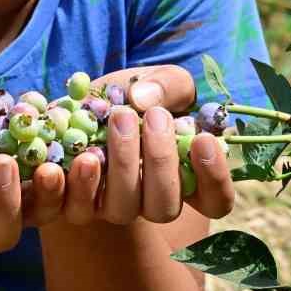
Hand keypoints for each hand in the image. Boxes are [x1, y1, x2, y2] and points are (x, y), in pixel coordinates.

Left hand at [59, 64, 235, 226]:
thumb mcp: (159, 81)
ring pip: (123, 209)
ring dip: (123, 166)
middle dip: (161, 161)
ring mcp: (113, 206)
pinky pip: (77, 209)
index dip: (215, 178)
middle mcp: (150, 200)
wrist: (84, 103)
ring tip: (119, 118)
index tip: (203, 140)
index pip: (215, 201)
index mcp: (184, 177)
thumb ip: (167, 85)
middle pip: (164, 207)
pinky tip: (76, 157)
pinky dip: (75, 186)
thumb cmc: (134, 96)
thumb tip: (144, 99)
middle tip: (155, 116)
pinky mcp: (77, 203)